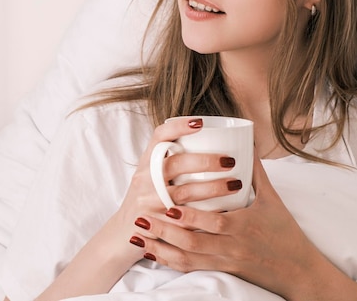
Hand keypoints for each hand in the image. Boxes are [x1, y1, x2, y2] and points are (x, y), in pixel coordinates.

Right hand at [35, 117, 245, 300]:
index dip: (178, 127)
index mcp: (146, 162)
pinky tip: (226, 213)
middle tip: (230, 161)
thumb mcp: (151, 177)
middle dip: (206, 160)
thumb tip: (215, 143)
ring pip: (184, 192)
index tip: (201, 122)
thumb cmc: (146, 200)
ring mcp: (148, 201)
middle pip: (176, 163)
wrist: (121, 235)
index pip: (159, 136)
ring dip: (213, 188)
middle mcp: (144, 178)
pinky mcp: (154, 223)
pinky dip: (206, 216)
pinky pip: (185, 219)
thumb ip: (174, 163)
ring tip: (236, 184)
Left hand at [129, 156, 356, 300]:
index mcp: (244, 227)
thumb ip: (256, 171)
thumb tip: (247, 141)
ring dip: (160, 247)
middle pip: (192, 242)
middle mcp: (231, 247)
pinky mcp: (221, 269)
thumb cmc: (285, 233)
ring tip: (138, 234)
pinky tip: (152, 252)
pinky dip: (169, 261)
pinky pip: (190, 268)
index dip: (190, 216)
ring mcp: (224, 261)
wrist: (298, 272)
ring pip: (186, 258)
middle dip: (164, 231)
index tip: (170, 204)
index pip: (214, 222)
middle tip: (140, 217)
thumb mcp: (272, 200)